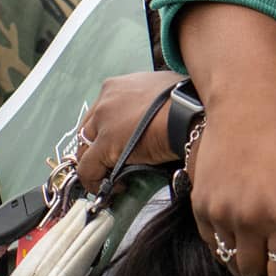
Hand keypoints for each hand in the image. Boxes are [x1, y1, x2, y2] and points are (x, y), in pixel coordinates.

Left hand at [74, 70, 184, 191]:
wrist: (190, 114)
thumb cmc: (186, 103)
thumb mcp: (161, 92)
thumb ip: (148, 102)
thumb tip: (156, 114)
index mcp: (117, 86)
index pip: (101, 111)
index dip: (106, 131)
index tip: (117, 143)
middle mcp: (105, 100)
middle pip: (88, 130)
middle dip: (97, 148)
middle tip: (111, 163)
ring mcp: (102, 121)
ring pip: (85, 150)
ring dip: (97, 166)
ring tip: (113, 178)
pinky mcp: (105, 144)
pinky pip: (88, 169)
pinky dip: (96, 182)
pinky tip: (115, 188)